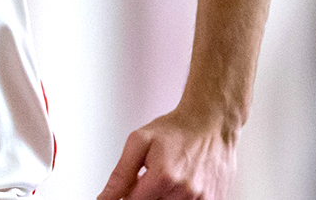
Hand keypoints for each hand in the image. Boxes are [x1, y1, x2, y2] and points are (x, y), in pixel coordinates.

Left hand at [97, 108, 235, 199]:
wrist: (211, 123)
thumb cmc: (176, 130)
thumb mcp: (139, 142)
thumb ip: (120, 175)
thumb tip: (104, 198)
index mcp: (163, 177)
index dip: (126, 196)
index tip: (128, 190)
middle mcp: (184, 193)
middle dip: (145, 195)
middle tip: (149, 178)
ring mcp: (202, 199)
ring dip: (162, 197)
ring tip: (166, 179)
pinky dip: (178, 197)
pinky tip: (180, 184)